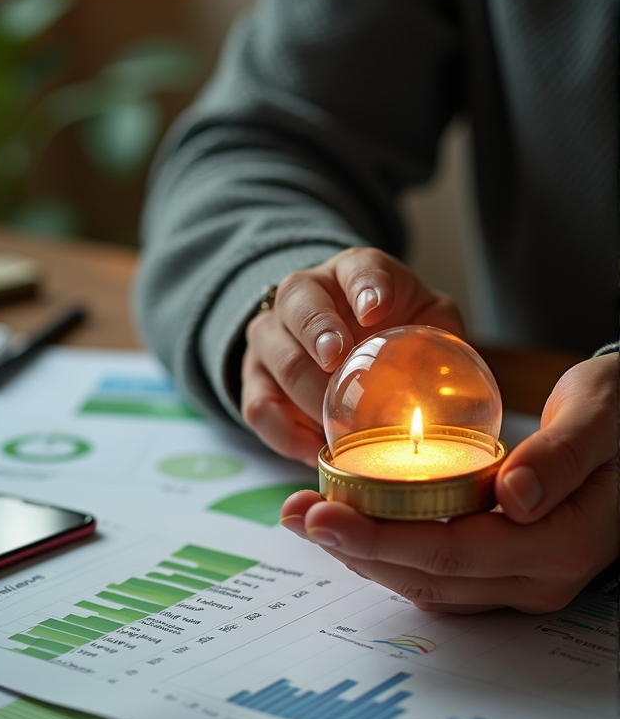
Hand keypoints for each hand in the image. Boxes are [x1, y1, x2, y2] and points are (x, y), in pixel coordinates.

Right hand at [242, 247, 462, 463]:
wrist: (340, 336)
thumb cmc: (390, 325)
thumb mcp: (425, 317)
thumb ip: (443, 336)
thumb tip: (463, 379)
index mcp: (351, 272)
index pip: (357, 268)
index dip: (365, 286)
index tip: (376, 309)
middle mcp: (302, 296)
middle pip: (299, 306)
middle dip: (318, 334)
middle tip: (339, 362)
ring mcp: (272, 336)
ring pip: (278, 359)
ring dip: (307, 394)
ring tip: (338, 424)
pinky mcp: (256, 379)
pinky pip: (257, 407)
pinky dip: (285, 434)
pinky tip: (316, 450)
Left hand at [280, 353, 617, 612]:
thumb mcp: (602, 414)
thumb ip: (562, 455)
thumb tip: (516, 495)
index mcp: (562, 545)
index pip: (453, 553)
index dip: (380, 539)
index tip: (320, 513)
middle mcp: (540, 578)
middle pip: (429, 578)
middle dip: (354, 549)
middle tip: (294, 513)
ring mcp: (524, 580)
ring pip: (429, 583)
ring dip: (365, 554)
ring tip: (307, 515)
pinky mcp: (509, 567)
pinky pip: (441, 571)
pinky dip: (392, 548)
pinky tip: (357, 519)